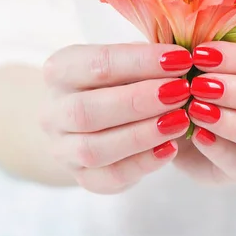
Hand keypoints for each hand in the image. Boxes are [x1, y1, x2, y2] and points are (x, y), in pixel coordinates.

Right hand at [40, 43, 192, 193]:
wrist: (90, 116)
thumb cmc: (117, 78)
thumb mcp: (126, 59)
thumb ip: (147, 59)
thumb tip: (182, 58)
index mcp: (60, 70)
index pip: (98, 64)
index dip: (141, 62)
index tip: (181, 59)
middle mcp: (53, 111)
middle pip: (88, 110)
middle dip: (139, 101)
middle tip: (181, 91)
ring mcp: (62, 148)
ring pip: (94, 148)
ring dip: (143, 134)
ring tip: (181, 120)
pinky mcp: (82, 177)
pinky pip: (109, 177)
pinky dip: (142, 163)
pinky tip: (170, 148)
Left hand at [174, 41, 235, 183]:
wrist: (207, 120)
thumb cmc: (212, 75)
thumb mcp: (212, 58)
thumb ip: (207, 50)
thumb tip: (185, 39)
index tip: (200, 54)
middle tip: (198, 84)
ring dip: (232, 122)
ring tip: (195, 109)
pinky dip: (218, 148)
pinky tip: (196, 134)